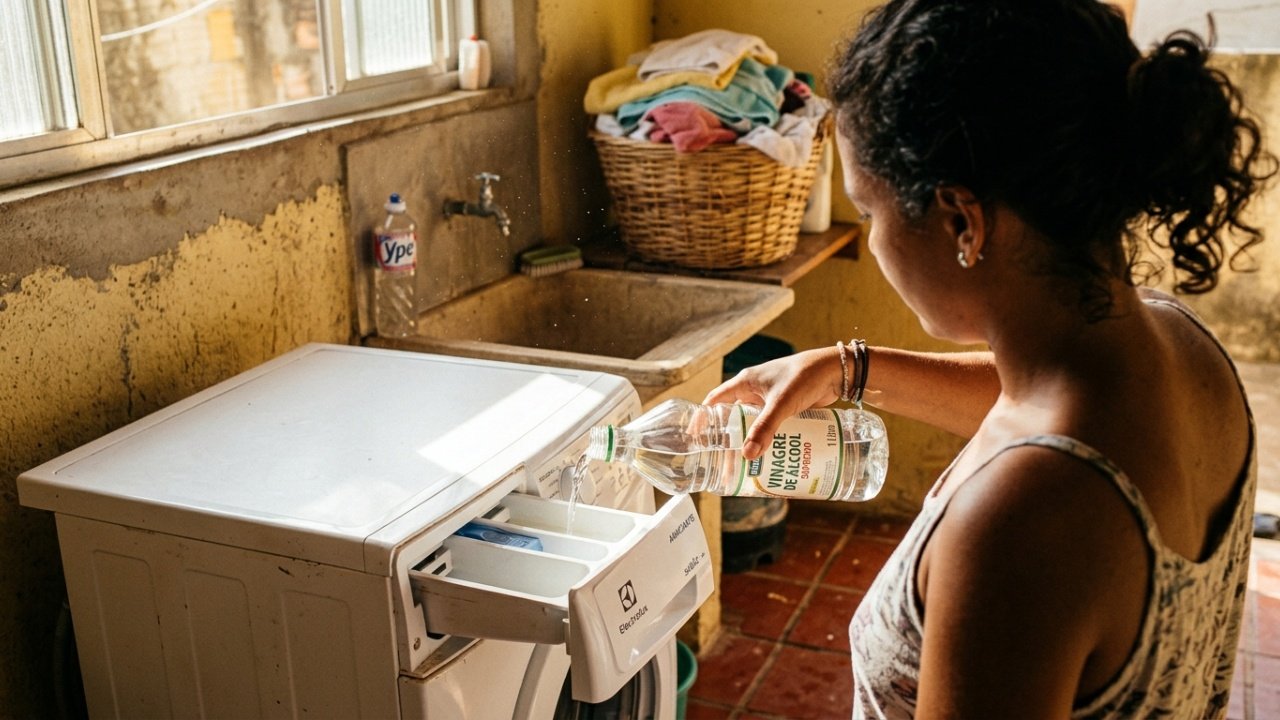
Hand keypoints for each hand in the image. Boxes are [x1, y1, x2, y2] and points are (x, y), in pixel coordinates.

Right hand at [703, 347, 842, 458]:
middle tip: (721, 460)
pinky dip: (766, 439)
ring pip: (751, 423)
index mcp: (745, 382)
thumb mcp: (781, 403)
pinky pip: (769, 426)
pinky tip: (767, 456)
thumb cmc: (805, 376)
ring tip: (743, 464)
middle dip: (727, 438)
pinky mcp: (785, 407)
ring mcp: (770, 399)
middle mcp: (754, 390)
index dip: (703, 417)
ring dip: (747, 441)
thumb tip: (748, 455)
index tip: (694, 436)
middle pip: (732, 417)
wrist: (836, 371)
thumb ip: (765, 428)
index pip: (715, 400)